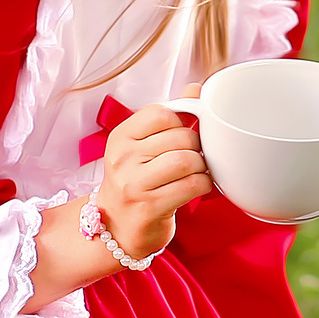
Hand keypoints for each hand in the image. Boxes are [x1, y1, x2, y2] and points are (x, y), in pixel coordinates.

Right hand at [90, 104, 212, 262]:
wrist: (115, 228)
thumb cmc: (136, 183)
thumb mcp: (143, 147)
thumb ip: (169, 118)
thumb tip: (195, 89)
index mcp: (120, 137)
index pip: (161, 113)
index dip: (181, 123)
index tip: (181, 137)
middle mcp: (122, 158)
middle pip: (180, 137)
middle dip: (196, 147)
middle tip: (193, 158)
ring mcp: (133, 184)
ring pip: (187, 160)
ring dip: (201, 167)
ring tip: (195, 173)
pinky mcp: (149, 207)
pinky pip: (192, 186)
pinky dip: (203, 185)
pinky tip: (197, 187)